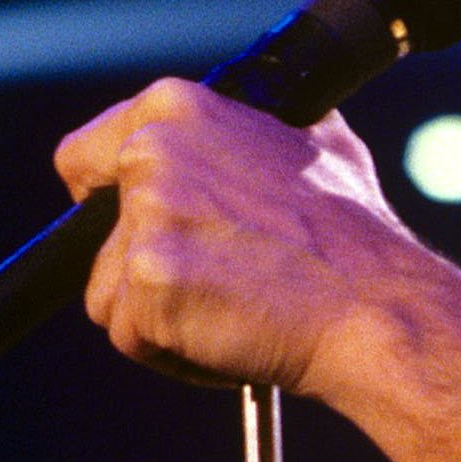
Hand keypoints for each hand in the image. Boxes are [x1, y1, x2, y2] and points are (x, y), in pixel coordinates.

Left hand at [53, 84, 426, 392]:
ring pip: (106, 293)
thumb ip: (246, 132)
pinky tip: (229, 337)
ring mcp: (147, 219)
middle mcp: (152, 153)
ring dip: (156, 316)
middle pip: (92, 236)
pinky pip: (131, 336)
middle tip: (207, 284)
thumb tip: (241, 130)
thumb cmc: (354, 235)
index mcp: (177, 108)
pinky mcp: (148, 283)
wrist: (377, 306)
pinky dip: (172, 353)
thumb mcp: (311, 142)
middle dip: (141, 268)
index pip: (83, 157)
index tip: (128, 226)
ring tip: (229, 311)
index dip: (102, 199)